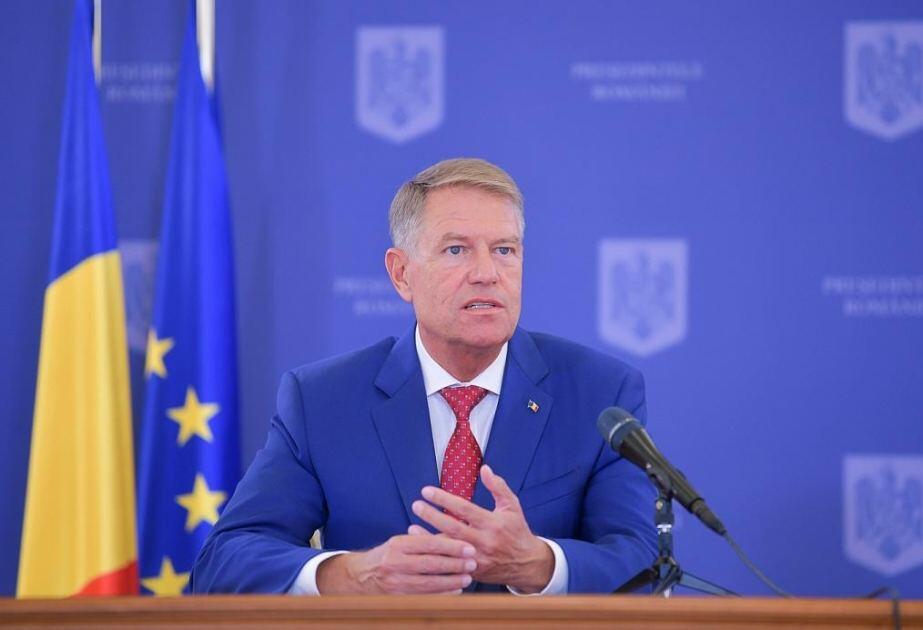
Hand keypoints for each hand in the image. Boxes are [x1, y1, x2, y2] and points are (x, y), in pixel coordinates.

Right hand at [315, 534, 476, 594]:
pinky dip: (443, 595)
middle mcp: (395, 563)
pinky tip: (456, 591)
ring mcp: (396, 583)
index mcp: (399, 545)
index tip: (469, 547)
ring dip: (452, 581)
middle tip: (473, 562)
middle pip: (431, 564)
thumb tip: (455, 536)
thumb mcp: (402, 543)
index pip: (430, 544)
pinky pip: (425, 598)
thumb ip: (425, 540)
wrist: (360, 577)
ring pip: (430, 584)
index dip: (452, 546)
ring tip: (467, 577)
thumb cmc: (387, 556)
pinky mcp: (398, 599)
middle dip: (455, 564)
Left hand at [410, 465, 553, 592]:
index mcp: (493, 523)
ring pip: (448, 548)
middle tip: (416, 505)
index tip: (427, 491)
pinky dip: (435, 554)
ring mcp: (477, 558)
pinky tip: (421, 546)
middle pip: (453, 528)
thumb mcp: (512, 506)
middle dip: (432, 516)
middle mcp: (484, 541)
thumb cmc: (518, 531)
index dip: (444, 499)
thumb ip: (498, 487)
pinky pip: (449, 563)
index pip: (464, 508)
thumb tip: (484, 469)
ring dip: (428, 538)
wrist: (527, 564)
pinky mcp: (472, 571)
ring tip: (411, 527)